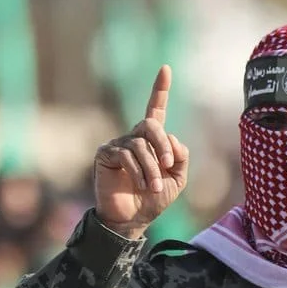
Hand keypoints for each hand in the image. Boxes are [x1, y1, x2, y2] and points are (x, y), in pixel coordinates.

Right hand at [93, 65, 188, 239]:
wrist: (133, 218)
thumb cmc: (154, 199)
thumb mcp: (177, 179)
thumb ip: (181, 157)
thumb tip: (172, 138)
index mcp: (152, 141)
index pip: (156, 110)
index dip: (160, 90)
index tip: (165, 68)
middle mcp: (134, 137)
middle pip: (151, 124)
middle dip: (163, 144)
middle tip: (168, 165)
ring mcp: (118, 144)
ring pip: (141, 144)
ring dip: (152, 168)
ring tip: (153, 187)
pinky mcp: (105, 154)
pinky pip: (126, 155)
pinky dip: (138, 171)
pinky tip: (140, 185)